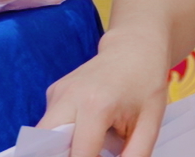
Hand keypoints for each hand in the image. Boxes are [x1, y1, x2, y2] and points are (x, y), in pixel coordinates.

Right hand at [38, 36, 169, 156]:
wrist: (135, 49)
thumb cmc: (146, 85)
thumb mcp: (148, 126)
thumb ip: (134, 156)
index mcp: (95, 106)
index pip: (79, 154)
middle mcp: (69, 96)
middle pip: (47, 142)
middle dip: (62, 156)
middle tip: (90, 154)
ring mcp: (57, 91)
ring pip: (45, 133)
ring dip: (62, 146)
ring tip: (92, 145)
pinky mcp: (54, 91)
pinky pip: (50, 122)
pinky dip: (63, 133)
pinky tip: (87, 130)